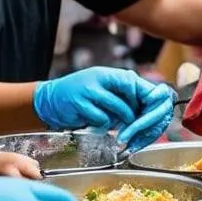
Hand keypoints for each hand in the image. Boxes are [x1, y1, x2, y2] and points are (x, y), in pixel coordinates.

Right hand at [33, 68, 175, 150]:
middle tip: (135, 123)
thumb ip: (120, 94)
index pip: (135, 82)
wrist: (50, 100)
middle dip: (137, 112)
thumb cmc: (79, 96)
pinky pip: (103, 119)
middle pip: (132, 93)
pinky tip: (97, 125)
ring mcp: (91, 90)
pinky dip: (104, 126)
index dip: (146, 97)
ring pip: (120, 109)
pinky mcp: (81, 104)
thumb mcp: (100, 89)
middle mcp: (100, 78)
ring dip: (121, 122)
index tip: (151, 110)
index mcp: (108, 74)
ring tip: (115, 125)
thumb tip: (146, 105)